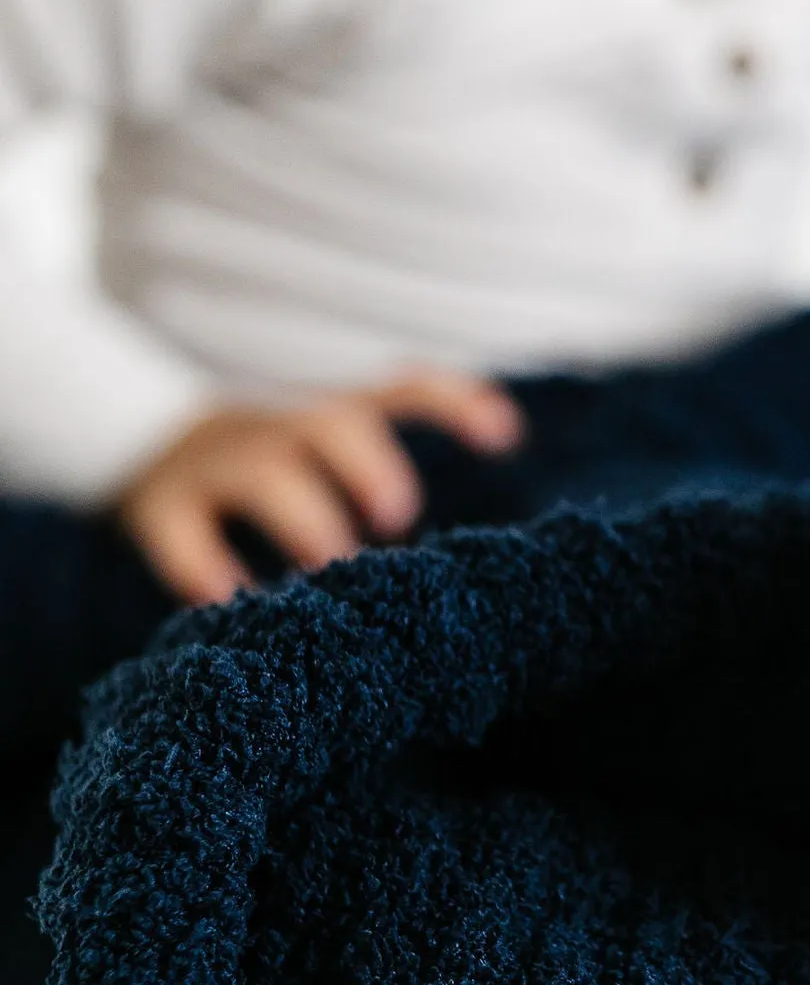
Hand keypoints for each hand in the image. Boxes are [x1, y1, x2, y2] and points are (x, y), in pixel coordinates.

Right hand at [117, 370, 524, 608]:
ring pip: (262, 476)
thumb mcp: (318, 435)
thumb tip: (474, 517)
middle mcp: (276, 421)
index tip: (505, 436)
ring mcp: (217, 460)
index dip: (453, 403)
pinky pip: (178, 532)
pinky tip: (228, 598)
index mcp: (326, 404)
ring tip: (332, 565)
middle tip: (399, 514)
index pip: (399, 386)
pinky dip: (200, 564)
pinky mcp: (160, 504)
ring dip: (304, 520)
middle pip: (328, 422)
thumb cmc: (263, 450)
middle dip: (369, 463)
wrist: (127, 428)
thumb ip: (377, 463)